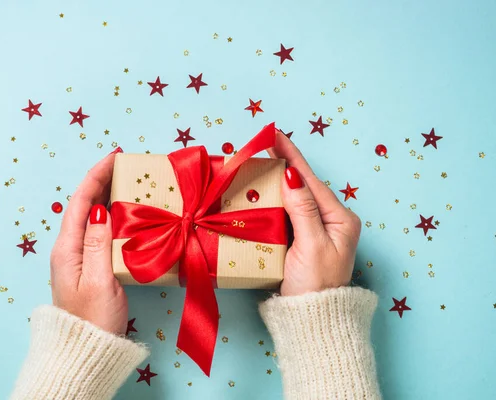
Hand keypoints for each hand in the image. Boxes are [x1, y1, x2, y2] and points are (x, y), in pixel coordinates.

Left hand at [50, 149, 127, 334]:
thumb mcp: (99, 280)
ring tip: (126, 180)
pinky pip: (99, 231)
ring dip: (107, 195)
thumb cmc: (92, 320)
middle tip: (125, 164)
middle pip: (84, 204)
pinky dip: (112, 215)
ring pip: (92, 216)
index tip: (114, 156)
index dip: (96, 175)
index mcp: (68, 247)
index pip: (81, 201)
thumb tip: (102, 209)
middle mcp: (69, 248)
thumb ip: (99, 243)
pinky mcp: (89, 265)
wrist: (85, 351)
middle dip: (102, 180)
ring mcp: (78, 256)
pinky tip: (124, 213)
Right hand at [268, 132, 361, 296]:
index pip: (311, 180)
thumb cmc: (316, 286)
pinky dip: (272, 203)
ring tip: (259, 163)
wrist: (313, 320)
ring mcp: (315, 231)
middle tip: (262, 145)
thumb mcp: (311, 245)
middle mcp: (330, 220)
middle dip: (282, 164)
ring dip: (275, 183)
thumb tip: (292, 176)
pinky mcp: (301, 241)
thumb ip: (302, 210)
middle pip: (303, 186)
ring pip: (292, 199)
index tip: (275, 134)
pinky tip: (260, 194)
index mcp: (339, 218)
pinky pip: (286, 214)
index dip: (292, 155)